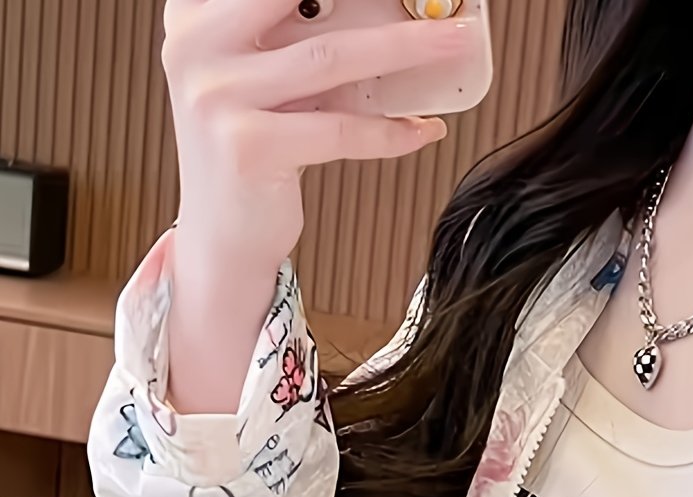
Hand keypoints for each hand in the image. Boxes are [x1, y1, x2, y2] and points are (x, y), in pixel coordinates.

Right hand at [164, 0, 467, 268]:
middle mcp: (196, 45)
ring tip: (451, 43)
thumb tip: (388, 15)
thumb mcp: (268, 81)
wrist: (224, 232)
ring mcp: (216, 95)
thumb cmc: (255, 148)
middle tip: (439, 0)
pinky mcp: (247, 147)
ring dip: (404, 48)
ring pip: (331, 58)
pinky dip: (389, 131)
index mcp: (196, 13)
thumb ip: (301, 41)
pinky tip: (422, 128)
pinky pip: (338, 130)